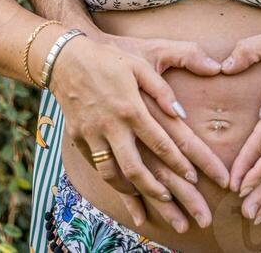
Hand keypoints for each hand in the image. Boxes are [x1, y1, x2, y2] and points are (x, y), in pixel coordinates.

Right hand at [49, 35, 225, 227]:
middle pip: (134, 168)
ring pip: (111, 174)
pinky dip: (109, 179)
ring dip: (131, 190)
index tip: (193, 177)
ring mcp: (92, 134)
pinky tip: (121, 186)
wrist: (66, 59)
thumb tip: (182, 114)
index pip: (160, 142)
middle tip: (171, 201)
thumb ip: (162, 90)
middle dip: (156, 190)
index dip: (178, 163)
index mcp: (131, 107)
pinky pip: (94, 166)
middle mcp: (111, 125)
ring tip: (147, 199)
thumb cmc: (109, 60)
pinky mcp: (77, 137)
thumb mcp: (140, 65)